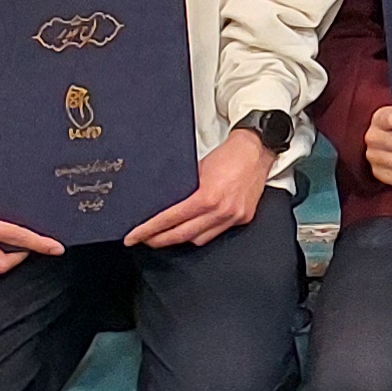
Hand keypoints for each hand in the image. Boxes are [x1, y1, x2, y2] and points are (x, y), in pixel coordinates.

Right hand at [0, 182, 61, 272]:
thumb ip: (7, 202)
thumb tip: (31, 206)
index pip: (15, 237)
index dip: (38, 244)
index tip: (56, 248)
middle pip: (0, 264)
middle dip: (20, 258)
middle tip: (29, 245)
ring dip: (8, 259)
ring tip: (17, 245)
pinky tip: (2, 246)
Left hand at [127, 123, 270, 248]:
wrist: (257, 150)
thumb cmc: (228, 155)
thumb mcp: (198, 170)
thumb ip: (184, 190)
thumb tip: (164, 205)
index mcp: (207, 197)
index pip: (170, 220)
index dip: (148, 230)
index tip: (133, 237)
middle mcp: (221, 211)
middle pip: (182, 236)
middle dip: (159, 240)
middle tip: (144, 240)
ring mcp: (233, 217)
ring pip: (199, 240)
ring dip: (181, 238)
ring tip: (168, 234)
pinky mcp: (243, 218)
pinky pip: (216, 234)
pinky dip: (202, 233)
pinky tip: (194, 228)